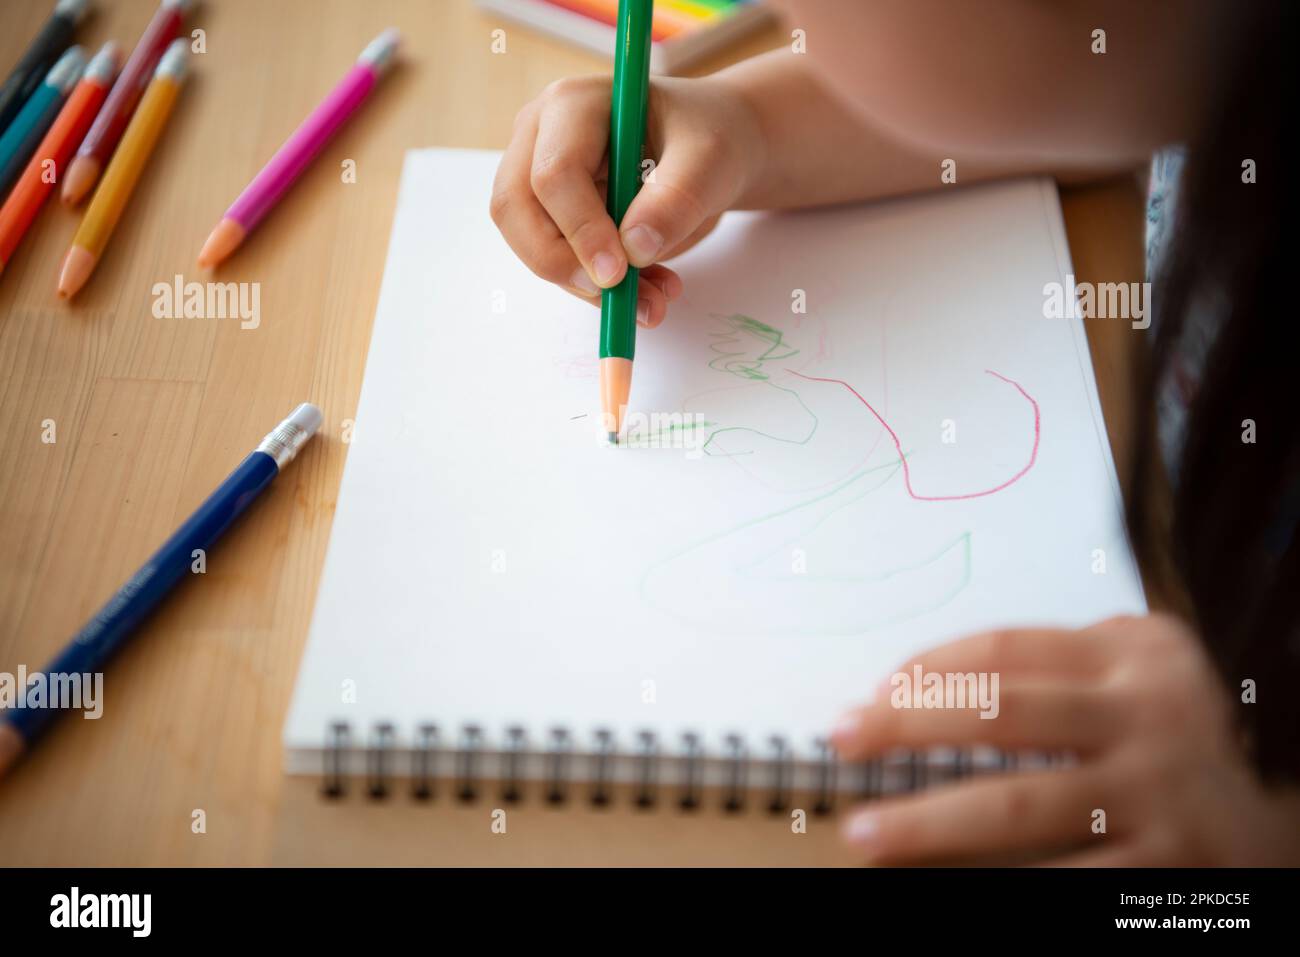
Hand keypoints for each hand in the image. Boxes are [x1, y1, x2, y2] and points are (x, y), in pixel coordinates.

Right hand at [489, 74, 764, 326]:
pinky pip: (555, 259)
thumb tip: (633, 249)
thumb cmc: (706, 138)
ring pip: (530, 242)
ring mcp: (535, 173)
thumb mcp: (709, 161)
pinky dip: (595, 287)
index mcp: (573, 104)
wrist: (707, 150)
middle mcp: (540, 134)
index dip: (581, 229)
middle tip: (620, 301)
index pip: (554, 173)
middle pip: (516, 209)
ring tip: (652, 300)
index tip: (618, 274)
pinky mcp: (549, 213)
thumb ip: (675, 200)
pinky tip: (646, 291)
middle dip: (563, 265)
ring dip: (585, 285)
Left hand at [830, 614, 1299, 864]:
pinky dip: (999, 887)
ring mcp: (1156, 794)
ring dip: (931, 821)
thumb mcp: (1143, 669)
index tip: (870, 696)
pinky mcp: (1167, 865)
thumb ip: (1060, 660)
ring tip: (867, 830)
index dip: (926, 669)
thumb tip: (921, 679)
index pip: (1004, 650)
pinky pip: (1065, 880)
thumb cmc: (1185, 734)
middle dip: (908, 725)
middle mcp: (1145, 717)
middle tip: (841, 738)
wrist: (1286, 809)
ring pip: (1019, 804)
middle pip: (1001, 713)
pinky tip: (946, 889)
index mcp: (1131, 656)